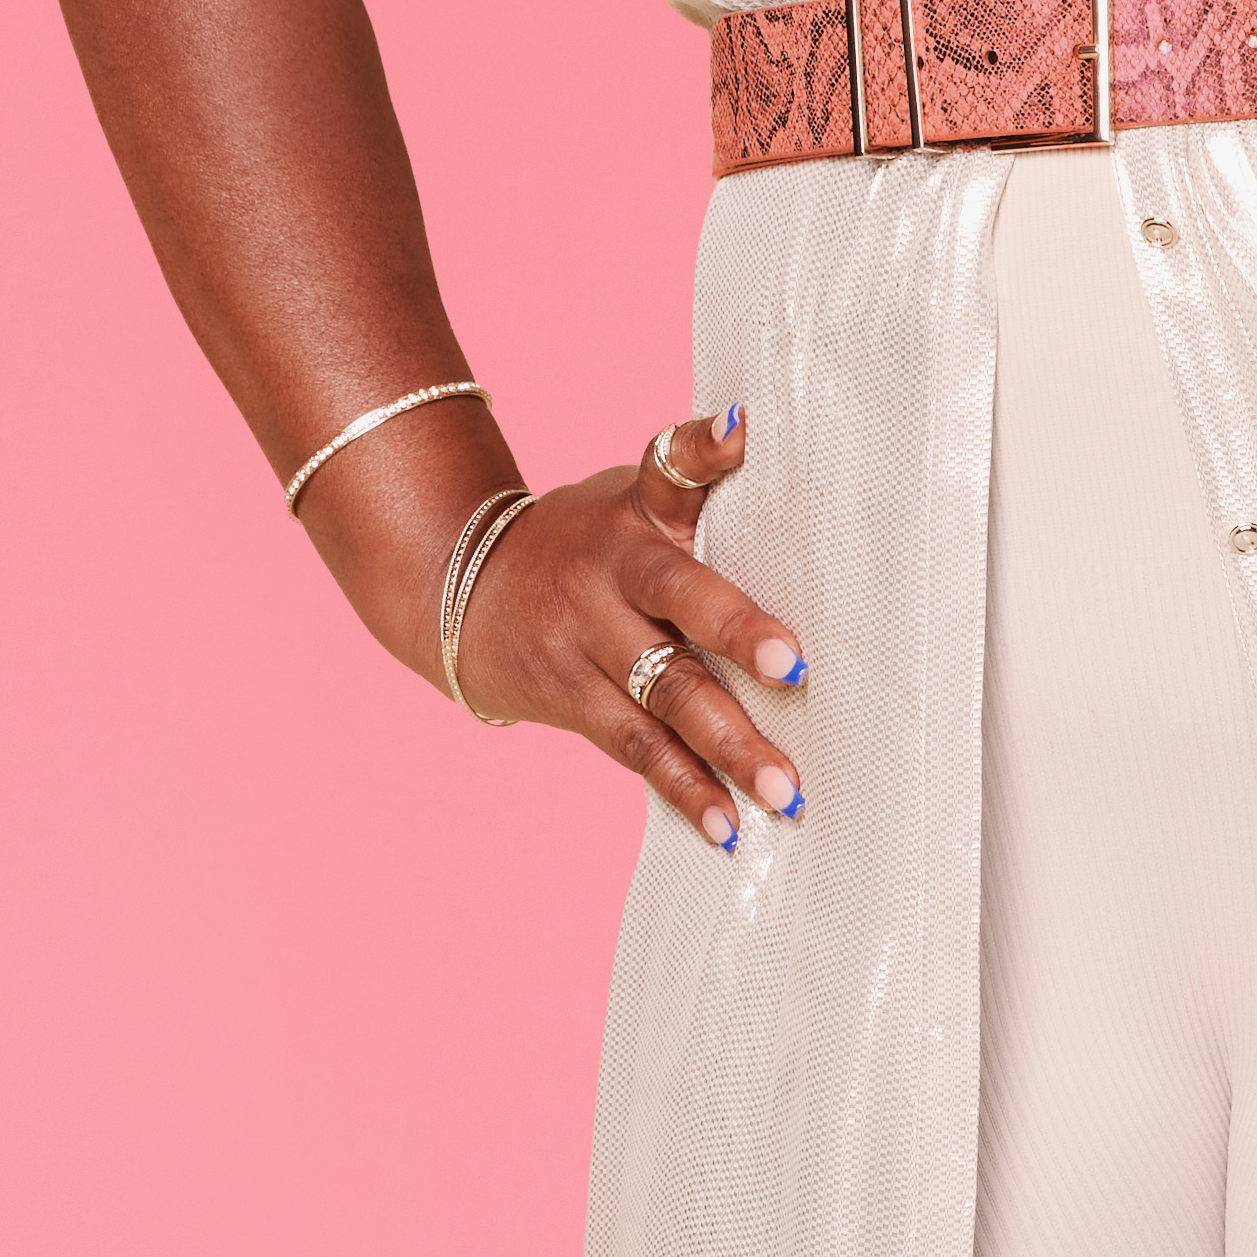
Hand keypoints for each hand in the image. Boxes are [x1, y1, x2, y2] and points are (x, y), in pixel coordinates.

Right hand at [462, 406, 810, 841]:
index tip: (743, 430)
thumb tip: (768, 443)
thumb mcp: (631, 499)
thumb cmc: (590, 544)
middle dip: (736, 633)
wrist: (460, 589)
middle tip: (795, 668)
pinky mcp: (570, 699)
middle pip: (677, 599)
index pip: (670, 465)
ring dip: (726, 747)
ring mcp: (585, 641)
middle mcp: (610, 573)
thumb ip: (698, 488)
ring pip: (662, 694)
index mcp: (637, 513)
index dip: (706, 444)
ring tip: (783, 791)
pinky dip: (683, 789)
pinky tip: (727, 827)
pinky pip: (635, 750)